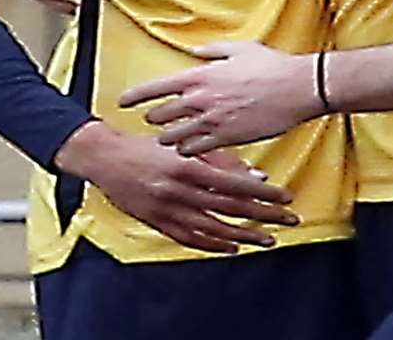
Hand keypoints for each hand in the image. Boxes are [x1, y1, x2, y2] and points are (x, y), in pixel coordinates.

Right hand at [51, 121, 297, 252]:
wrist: (104, 158)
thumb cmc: (143, 146)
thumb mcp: (181, 145)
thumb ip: (218, 159)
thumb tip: (255, 176)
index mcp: (188, 168)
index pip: (236, 185)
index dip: (264, 193)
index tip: (285, 198)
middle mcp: (180, 192)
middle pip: (231, 209)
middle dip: (264, 216)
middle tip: (288, 220)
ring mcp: (169, 211)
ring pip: (216, 229)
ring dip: (245, 236)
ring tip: (267, 239)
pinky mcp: (158, 223)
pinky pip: (191, 239)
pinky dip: (214, 245)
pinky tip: (231, 247)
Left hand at [118, 41, 322, 155]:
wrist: (297, 88)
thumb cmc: (271, 66)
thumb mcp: (238, 49)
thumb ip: (212, 50)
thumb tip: (196, 51)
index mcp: (199, 76)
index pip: (156, 87)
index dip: (135, 96)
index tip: (122, 101)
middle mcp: (200, 99)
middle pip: (161, 115)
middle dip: (153, 119)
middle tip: (151, 122)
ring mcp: (212, 121)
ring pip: (175, 137)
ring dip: (169, 138)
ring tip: (167, 140)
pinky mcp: (227, 138)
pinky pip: (197, 150)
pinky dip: (190, 151)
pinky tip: (189, 152)